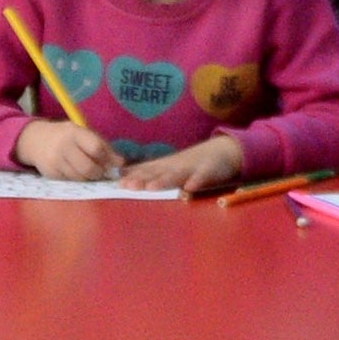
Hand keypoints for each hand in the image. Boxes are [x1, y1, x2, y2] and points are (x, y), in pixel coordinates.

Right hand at [13, 119, 121, 181]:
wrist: (36, 140)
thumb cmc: (67, 137)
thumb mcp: (84, 134)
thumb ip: (103, 147)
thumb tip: (121, 163)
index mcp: (74, 132)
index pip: (96, 148)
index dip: (108, 158)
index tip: (114, 163)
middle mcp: (63, 146)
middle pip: (89, 167)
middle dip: (99, 173)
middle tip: (102, 172)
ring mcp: (55, 161)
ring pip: (80, 178)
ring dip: (89, 178)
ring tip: (90, 171)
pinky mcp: (50, 174)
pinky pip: (71, 182)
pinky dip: (78, 180)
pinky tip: (76, 172)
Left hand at [123, 135, 251, 193]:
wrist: (223, 151)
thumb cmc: (191, 163)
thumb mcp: (169, 167)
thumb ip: (148, 172)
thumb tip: (121, 177)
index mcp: (165, 166)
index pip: (146, 171)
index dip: (131, 177)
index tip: (115, 183)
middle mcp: (175, 166)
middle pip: (157, 173)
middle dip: (142, 180)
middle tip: (127, 186)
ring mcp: (192, 168)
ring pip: (177, 175)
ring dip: (164, 181)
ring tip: (152, 187)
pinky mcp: (210, 171)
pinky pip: (203, 177)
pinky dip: (197, 181)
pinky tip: (190, 188)